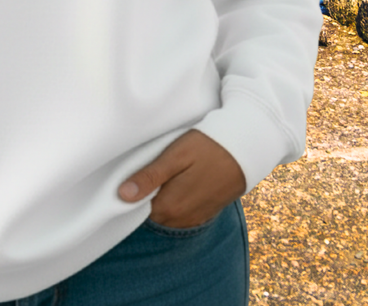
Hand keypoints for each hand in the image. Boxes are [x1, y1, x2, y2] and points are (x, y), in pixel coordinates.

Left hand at [117, 129, 245, 228]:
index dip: (133, 192)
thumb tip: (122, 195)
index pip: (137, 209)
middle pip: (151, 212)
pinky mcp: (204, 214)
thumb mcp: (175, 156)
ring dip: (162, 198)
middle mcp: (181, 219)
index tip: (133, 174)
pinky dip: (176, 201)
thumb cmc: (207, 147)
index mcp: (170, 206)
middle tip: (151, 168)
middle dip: (147, 195)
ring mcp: (194, 219)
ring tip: (168, 173)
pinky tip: (180, 182)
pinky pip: (181, 214)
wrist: (244, 150)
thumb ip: (150, 177)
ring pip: (166, 214)